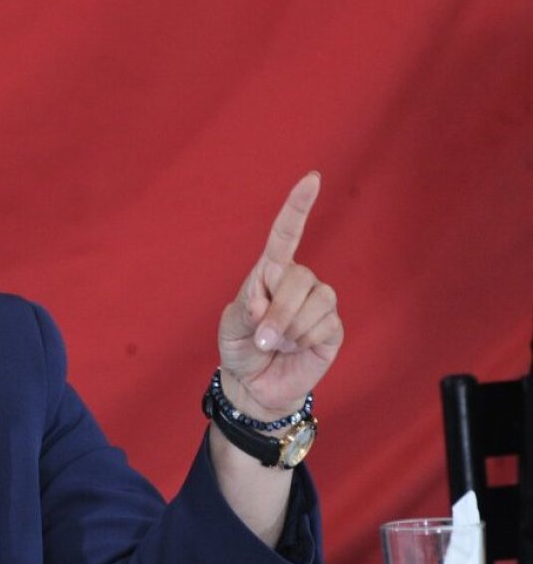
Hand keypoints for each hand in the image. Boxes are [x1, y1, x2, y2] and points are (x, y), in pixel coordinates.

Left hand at [217, 172, 343, 418]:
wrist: (254, 384)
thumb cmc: (240, 347)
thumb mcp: (231, 325)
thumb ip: (247, 309)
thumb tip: (269, 306)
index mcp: (270, 272)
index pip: (286, 233)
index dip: (298, 206)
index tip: (312, 178)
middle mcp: (298, 281)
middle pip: (298, 276)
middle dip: (276, 311)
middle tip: (261, 336)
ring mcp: (319, 303)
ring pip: (314, 300)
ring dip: (289, 328)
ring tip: (277, 344)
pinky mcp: (333, 328)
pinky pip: (325, 325)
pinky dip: (304, 340)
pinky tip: (297, 348)